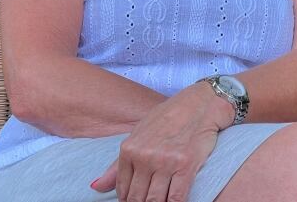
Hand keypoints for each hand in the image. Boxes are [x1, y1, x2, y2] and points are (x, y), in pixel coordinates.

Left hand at [91, 82, 233, 201]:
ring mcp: (165, 162)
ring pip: (155, 201)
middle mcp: (145, 156)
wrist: (200, 104)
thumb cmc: (169, 117)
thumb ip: (118, 164)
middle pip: (137, 198)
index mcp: (129, 149)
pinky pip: (176, 198)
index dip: (127, 201)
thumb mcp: (139, 134)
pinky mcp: (186, 166)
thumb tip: (95, 187)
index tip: (134, 201)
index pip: (122, 189)